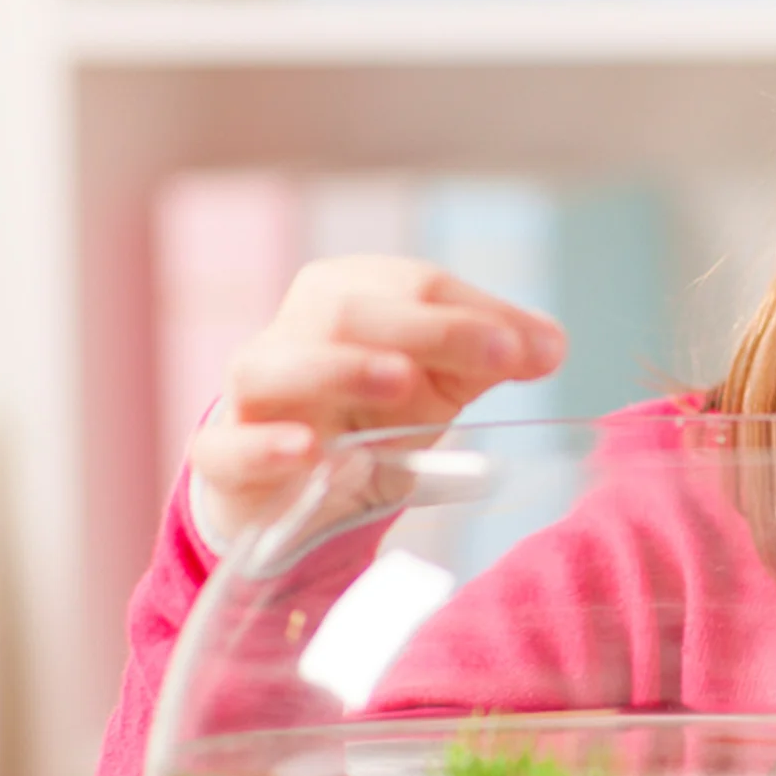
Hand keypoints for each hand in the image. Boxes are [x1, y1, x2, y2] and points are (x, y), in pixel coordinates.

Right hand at [189, 255, 564, 543]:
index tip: (538, 349)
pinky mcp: (224, 458)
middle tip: (499, 354)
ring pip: (275, 366)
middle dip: (429, 329)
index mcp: (347, 294)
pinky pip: (227, 447)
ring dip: (340, 368)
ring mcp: (250, 394)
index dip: (477, 312)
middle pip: (349, 312)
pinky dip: (262, 444)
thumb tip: (552, 344)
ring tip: (401, 381)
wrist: (295, 489)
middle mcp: (292, 331)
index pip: (413, 285)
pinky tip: (305, 449)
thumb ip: (492, 357)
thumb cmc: (369, 417)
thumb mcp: (438, 383)